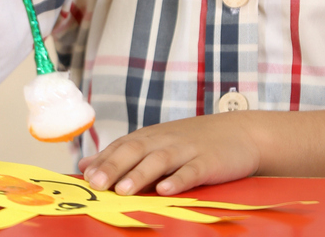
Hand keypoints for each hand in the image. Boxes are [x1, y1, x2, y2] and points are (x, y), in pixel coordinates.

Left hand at [79, 113, 261, 195]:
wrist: (240, 132)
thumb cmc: (193, 142)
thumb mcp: (157, 143)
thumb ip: (122, 154)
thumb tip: (85, 165)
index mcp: (151, 137)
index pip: (122, 146)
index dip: (104, 160)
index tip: (84, 176)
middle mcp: (165, 141)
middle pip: (136, 151)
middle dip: (114, 166)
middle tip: (96, 184)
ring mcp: (187, 150)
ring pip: (160, 161)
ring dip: (140, 174)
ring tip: (123, 190)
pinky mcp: (208, 162)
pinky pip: (191, 171)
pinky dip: (178, 179)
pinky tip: (166, 189)